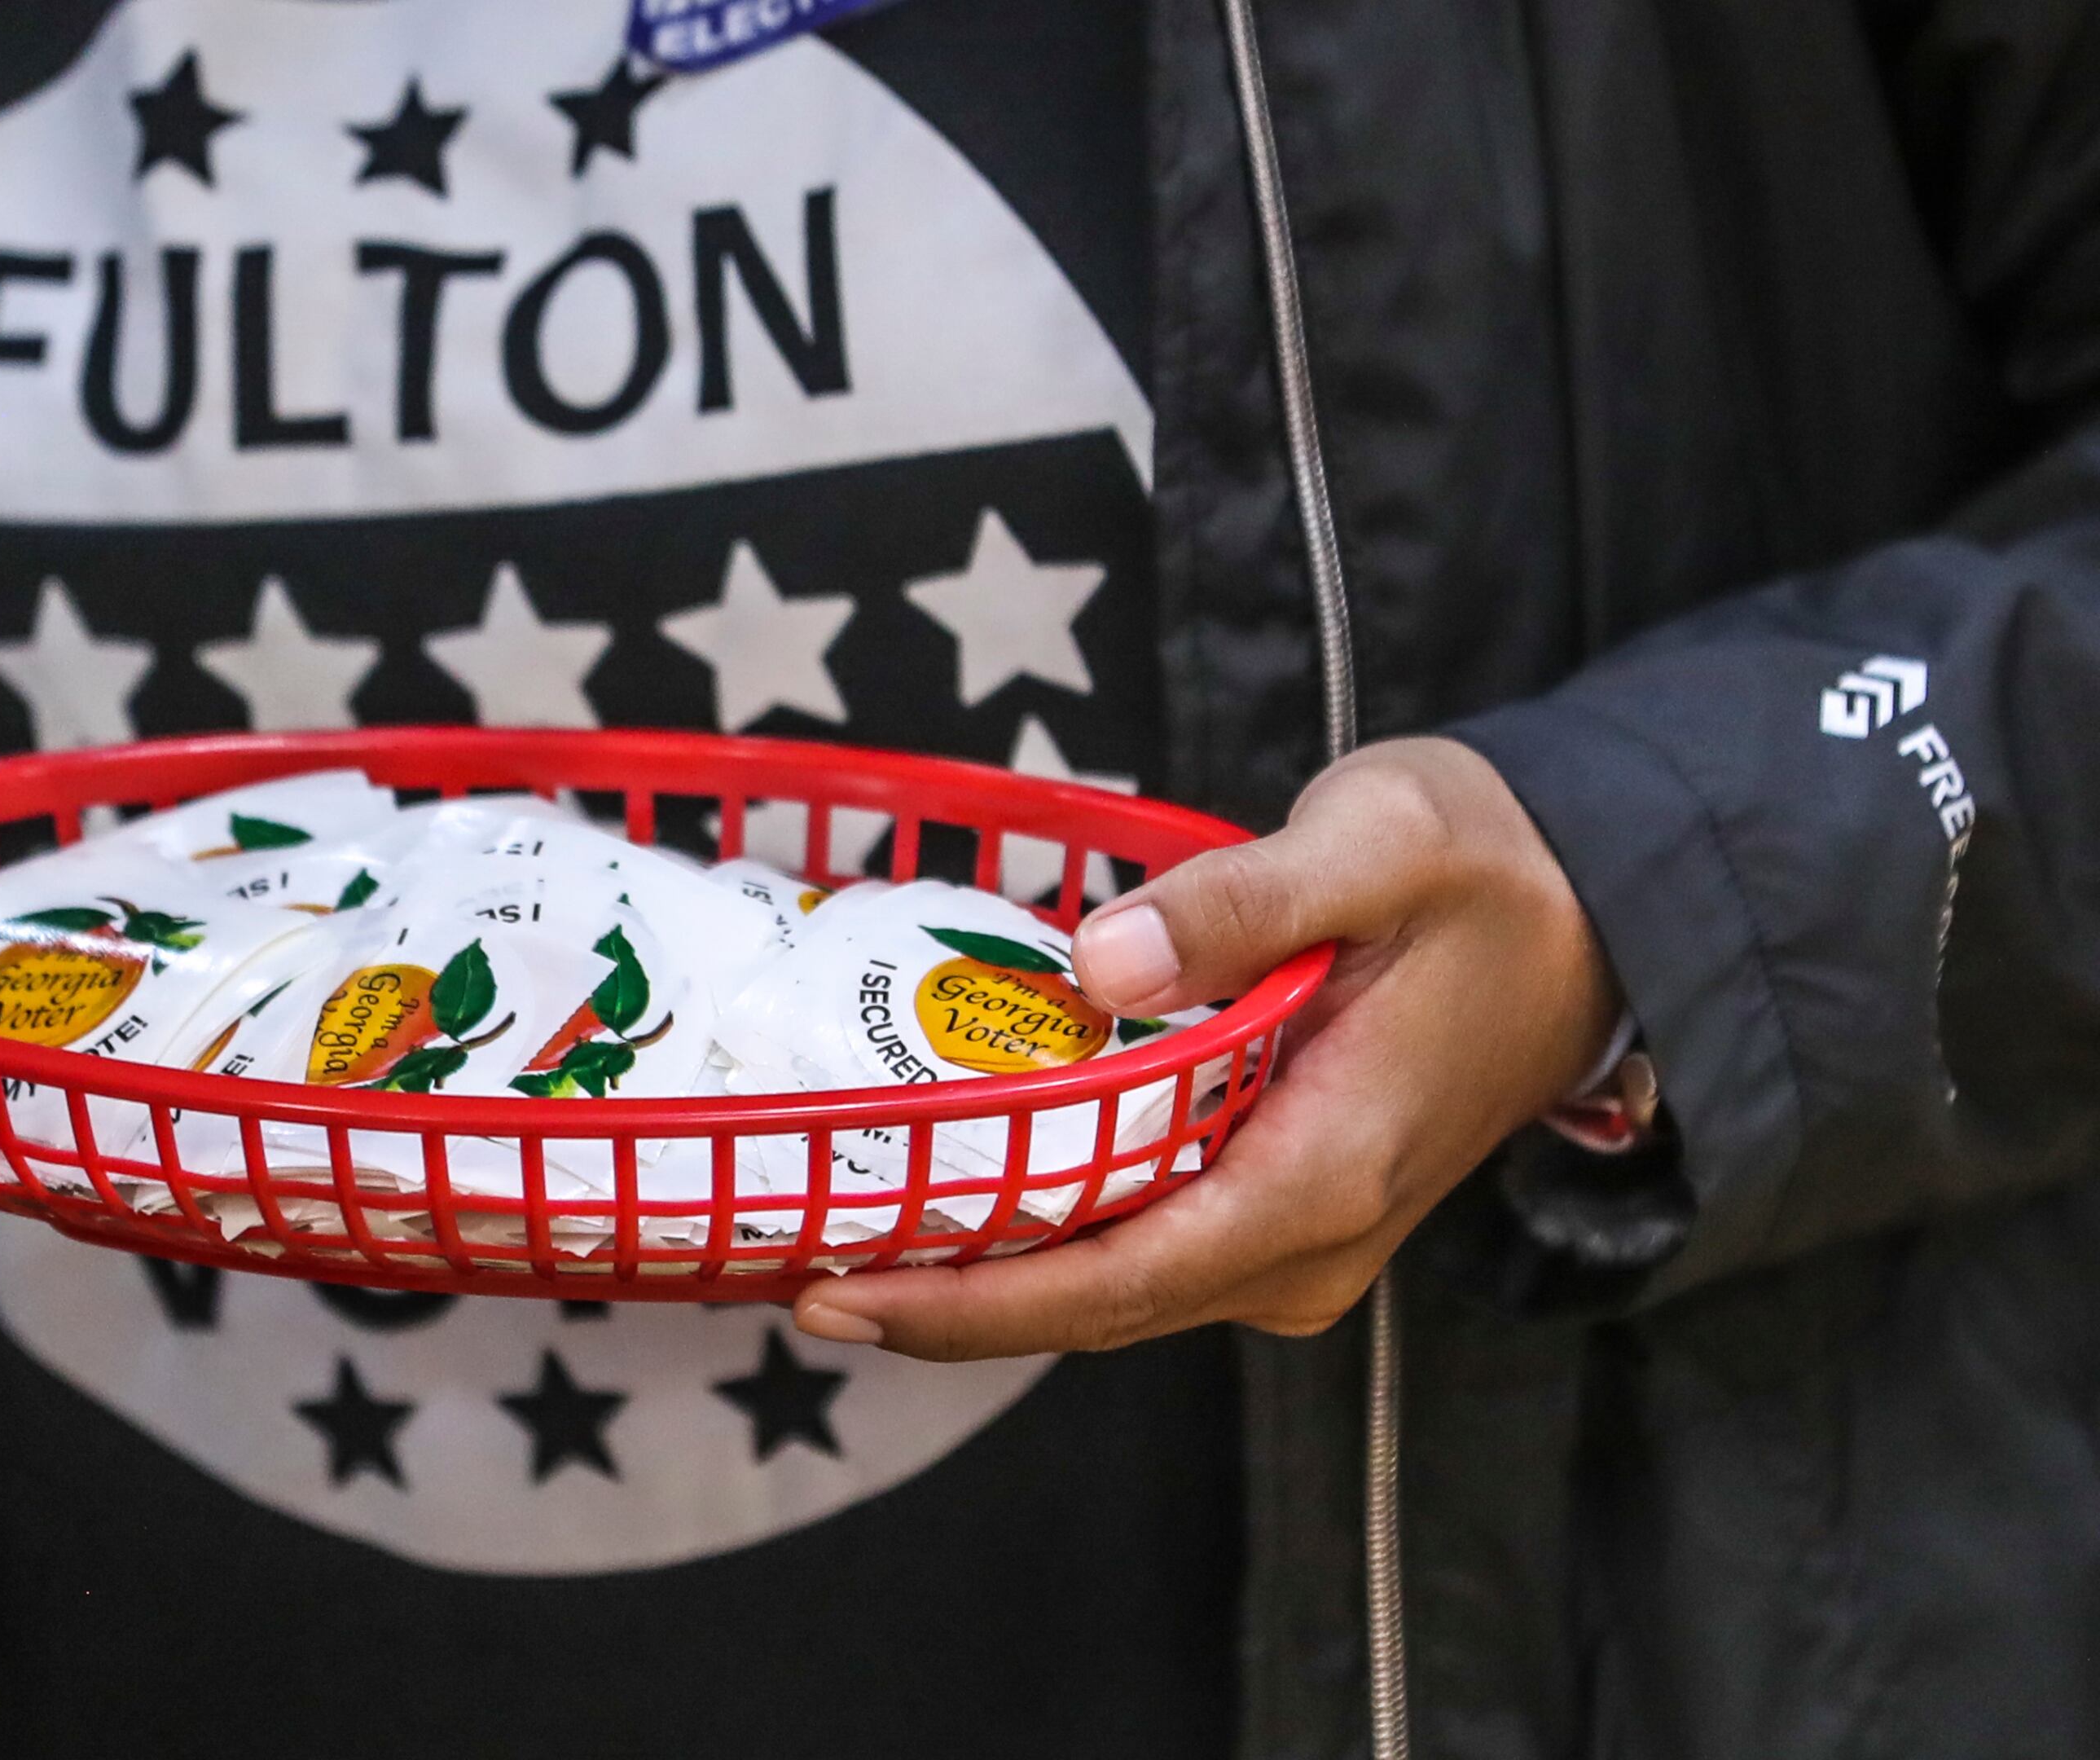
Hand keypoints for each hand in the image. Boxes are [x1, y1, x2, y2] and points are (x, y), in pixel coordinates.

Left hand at [790, 737, 1620, 1360]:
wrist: (1599, 914)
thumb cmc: (1491, 873)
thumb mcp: (1380, 843)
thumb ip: (1243, 905)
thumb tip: (1099, 969)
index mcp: (1322, 1175)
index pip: (1115, 1279)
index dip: (968, 1303)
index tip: (840, 1291)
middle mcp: (1305, 1242)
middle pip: (1092, 1305)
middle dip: (939, 1303)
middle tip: (783, 1263)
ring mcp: (1295, 1241)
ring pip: (1111, 1288)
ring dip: (980, 1275)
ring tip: (837, 1233)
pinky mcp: (1281, 1212)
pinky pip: (1141, 1248)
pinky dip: (1041, 1238)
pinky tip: (950, 1195)